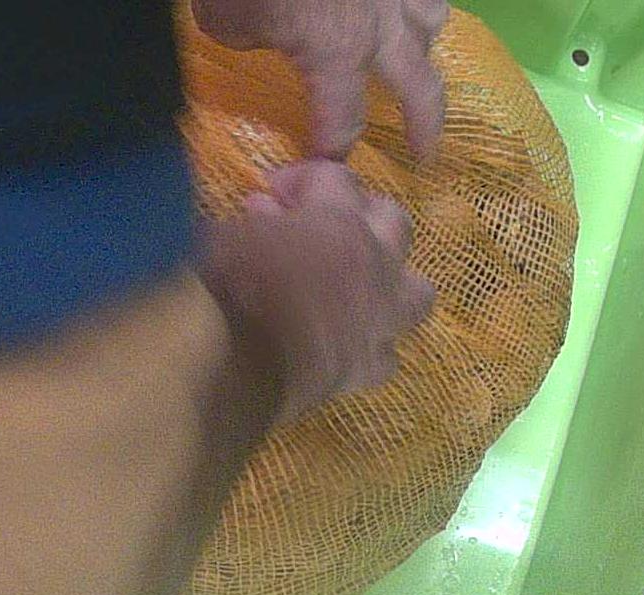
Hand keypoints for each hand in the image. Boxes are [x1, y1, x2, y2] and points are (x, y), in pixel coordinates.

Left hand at [192, 0, 449, 159]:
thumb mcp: (227, 20)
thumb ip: (256, 37)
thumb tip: (265, 34)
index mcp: (338, 52)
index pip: (341, 121)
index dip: (332, 150)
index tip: (324, 169)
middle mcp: (380, 22)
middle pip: (419, 86)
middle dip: (424, 125)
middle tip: (425, 153)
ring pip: (432, 19)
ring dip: (426, 45)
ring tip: (418, 58)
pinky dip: (414, 1)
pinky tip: (401, 7)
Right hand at [201, 160, 435, 421]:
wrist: (237, 367)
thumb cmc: (226, 289)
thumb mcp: (229, 237)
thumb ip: (256, 223)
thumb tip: (261, 212)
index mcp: (338, 221)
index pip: (336, 178)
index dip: (303, 179)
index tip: (272, 192)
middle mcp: (373, 264)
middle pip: (394, 220)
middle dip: (362, 216)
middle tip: (325, 228)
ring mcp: (379, 318)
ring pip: (417, 293)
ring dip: (393, 286)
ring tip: (362, 289)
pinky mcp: (367, 368)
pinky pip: (384, 357)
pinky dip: (369, 349)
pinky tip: (346, 348)